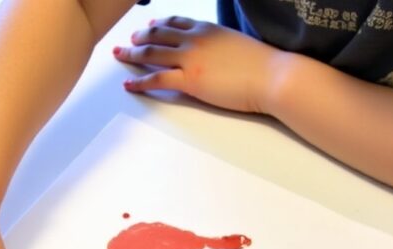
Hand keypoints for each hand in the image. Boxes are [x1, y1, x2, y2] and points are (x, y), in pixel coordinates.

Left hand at [113, 16, 276, 113]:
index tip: (150, 25)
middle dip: (140, 36)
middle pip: (159, 34)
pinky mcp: (189, 80)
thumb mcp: (236, 45)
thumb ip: (220, 45)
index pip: (176, 21)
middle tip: (128, 40)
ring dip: (132, 54)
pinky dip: (139, 81)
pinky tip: (128, 84)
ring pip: (151, 53)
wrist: (271, 76)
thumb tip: (216, 54)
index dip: (159, 23)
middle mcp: (195, 39)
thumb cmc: (262, 65)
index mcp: (207, 28)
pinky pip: (156, 79)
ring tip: (120, 56)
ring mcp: (190, 59)